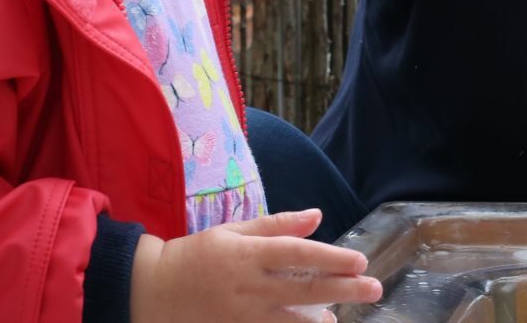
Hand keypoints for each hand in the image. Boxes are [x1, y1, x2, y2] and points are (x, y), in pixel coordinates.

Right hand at [131, 209, 380, 322]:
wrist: (152, 290)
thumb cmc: (196, 255)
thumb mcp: (233, 231)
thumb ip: (276, 225)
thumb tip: (316, 216)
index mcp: (249, 253)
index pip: (299, 255)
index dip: (332, 258)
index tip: (360, 261)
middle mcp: (249, 285)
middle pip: (305, 288)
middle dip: (344, 289)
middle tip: (374, 288)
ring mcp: (242, 314)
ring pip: (292, 320)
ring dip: (322, 318)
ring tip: (344, 315)